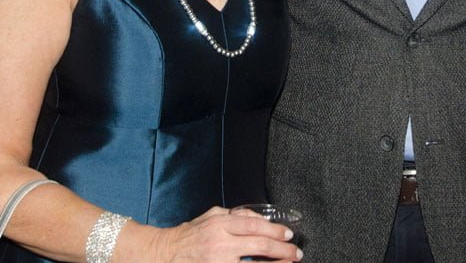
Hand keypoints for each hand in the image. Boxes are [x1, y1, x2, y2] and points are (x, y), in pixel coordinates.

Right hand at [131, 206, 302, 262]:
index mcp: (220, 225)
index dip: (274, 231)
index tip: (288, 235)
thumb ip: (234, 215)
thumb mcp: (211, 217)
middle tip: (296, 252)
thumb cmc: (189, 235)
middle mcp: (220, 244)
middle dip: (281, 251)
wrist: (164, 255)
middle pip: (258, 246)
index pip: (254, 226)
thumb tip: (259, 218)